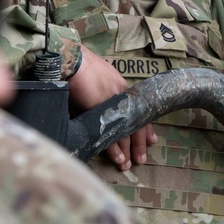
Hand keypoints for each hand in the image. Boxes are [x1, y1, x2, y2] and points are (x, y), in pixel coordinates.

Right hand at [66, 45, 157, 170]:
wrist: (71, 58)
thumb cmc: (79, 68)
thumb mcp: (96, 83)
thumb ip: (100, 99)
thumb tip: (96, 111)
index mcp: (122, 88)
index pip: (139, 111)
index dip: (145, 127)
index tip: (151, 140)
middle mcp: (123, 96)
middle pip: (136, 124)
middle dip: (139, 144)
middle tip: (141, 159)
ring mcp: (115, 103)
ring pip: (126, 131)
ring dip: (127, 150)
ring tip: (127, 164)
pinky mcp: (103, 109)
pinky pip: (112, 133)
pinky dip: (114, 148)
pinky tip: (118, 157)